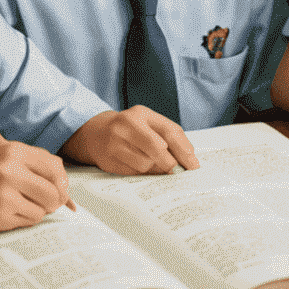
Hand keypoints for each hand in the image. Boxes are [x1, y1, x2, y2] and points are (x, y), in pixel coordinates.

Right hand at [0, 140, 70, 231]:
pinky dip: (25, 219)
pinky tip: (11, 212)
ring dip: (39, 210)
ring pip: (43, 209)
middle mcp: (10, 171)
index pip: (55, 167)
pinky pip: (28, 221)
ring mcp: (4, 195)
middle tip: (49, 203)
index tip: (60, 188)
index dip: (62, 180)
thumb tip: (64, 181)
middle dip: (55, 200)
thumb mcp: (3, 154)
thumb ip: (33, 161)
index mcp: (14, 151)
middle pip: (53, 190)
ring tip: (23, 205)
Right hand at [83, 108, 199, 173]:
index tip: (193, 163)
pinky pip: (133, 173)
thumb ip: (167, 136)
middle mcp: (127, 125)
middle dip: (171, 163)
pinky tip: (142, 169)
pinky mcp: (108, 160)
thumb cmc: (130, 129)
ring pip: (145, 164)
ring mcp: (115, 143)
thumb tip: (187, 160)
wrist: (95, 134)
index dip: (183, 148)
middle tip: (178, 172)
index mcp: (141, 114)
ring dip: (155, 170)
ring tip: (157, 167)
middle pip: (157, 148)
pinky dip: (142, 174)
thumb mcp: (147, 123)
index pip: (169, 130)